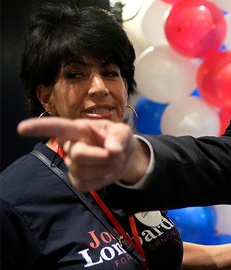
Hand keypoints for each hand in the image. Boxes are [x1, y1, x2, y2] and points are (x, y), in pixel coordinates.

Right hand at [17, 117, 148, 190]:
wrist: (126, 157)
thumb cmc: (119, 139)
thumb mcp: (124, 132)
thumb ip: (119, 137)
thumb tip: (112, 149)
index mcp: (79, 130)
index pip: (58, 127)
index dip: (40, 128)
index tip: (22, 128)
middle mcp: (70, 146)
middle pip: (78, 155)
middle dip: (102, 157)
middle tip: (118, 153)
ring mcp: (72, 165)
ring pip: (84, 171)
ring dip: (106, 168)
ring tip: (114, 161)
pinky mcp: (77, 180)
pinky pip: (87, 185)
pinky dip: (103, 180)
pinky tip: (106, 172)